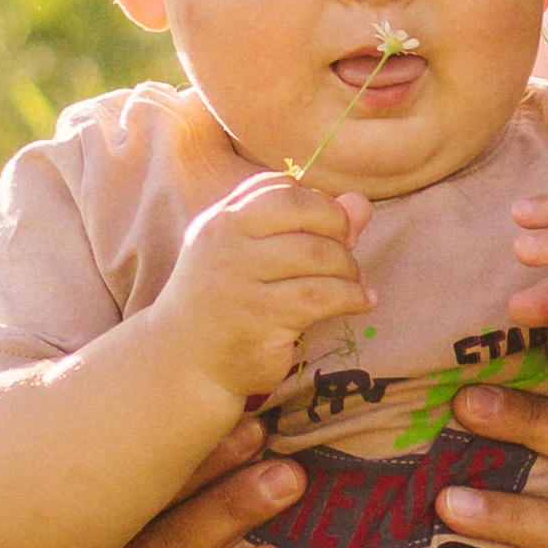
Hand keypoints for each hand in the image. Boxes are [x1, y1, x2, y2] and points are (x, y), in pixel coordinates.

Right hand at [154, 176, 367, 414]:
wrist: (184, 358)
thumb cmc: (227, 293)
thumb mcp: (252, 249)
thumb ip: (303, 221)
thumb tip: (361, 203)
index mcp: (222, 220)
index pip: (282, 189)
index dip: (321, 204)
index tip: (336, 229)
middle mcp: (225, 246)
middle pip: (304, 215)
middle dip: (340, 232)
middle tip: (350, 254)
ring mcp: (239, 284)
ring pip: (318, 256)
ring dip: (350, 269)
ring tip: (356, 284)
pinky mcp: (258, 322)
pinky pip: (321, 298)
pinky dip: (352, 297)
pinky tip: (362, 303)